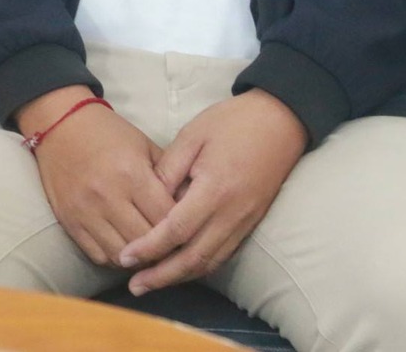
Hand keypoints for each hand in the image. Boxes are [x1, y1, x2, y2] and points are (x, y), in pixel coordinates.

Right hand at [22, 90, 174, 267]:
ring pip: (123, 255)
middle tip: (174, 248)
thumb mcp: (145, 145)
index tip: (190, 232)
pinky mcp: (69, 222)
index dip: (183, 229)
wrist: (59, 125)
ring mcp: (86, 212)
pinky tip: (126, 250)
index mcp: (131, 174)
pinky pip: (98, 256)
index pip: (166, 218)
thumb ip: (169, 176)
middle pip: (146, 240)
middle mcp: (108, 196)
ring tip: (151, 253)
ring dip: (140, 259)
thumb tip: (192, 209)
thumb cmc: (108, 133)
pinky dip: (116, 259)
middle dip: (164, 248)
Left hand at [117, 91, 306, 295]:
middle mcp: (232, 214)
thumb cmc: (232, 122)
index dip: (149, 248)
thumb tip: (146, 200)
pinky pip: (223, 254)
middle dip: (162, 276)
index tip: (125, 258)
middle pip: (194, 258)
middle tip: (135, 286)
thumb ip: (168, 169)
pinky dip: (200, 266)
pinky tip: (181, 268)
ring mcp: (245, 222)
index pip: (176, 230)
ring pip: (210, 262)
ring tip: (152, 283)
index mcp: (215, 189)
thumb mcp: (192, 136)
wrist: (281, 120)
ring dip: (180, 277)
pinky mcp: (251, 223)